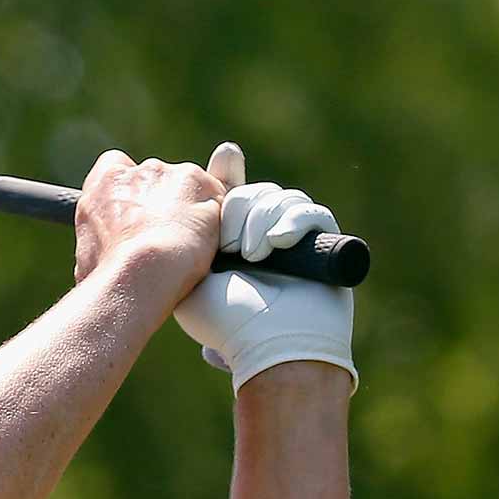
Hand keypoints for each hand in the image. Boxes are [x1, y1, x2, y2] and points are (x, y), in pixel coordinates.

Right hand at [73, 150, 224, 290]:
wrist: (140, 273)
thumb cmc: (108, 276)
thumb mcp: (90, 256)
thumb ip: (101, 241)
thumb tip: (104, 258)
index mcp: (103, 185)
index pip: (115, 165)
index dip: (129, 186)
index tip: (135, 209)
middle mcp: (137, 172)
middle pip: (156, 177)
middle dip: (162, 201)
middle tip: (165, 237)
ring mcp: (172, 174)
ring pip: (188, 186)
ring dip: (190, 209)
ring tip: (187, 247)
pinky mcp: (203, 184)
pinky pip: (216, 197)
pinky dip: (214, 217)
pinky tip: (207, 245)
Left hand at [173, 143, 356, 393]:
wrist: (270, 343)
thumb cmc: (224, 320)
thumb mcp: (188, 277)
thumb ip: (179, 242)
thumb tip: (175, 211)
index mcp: (229, 243)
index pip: (230, 196)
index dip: (228, 174)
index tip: (226, 155)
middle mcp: (261, 237)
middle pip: (252, 192)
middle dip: (239, 211)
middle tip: (231, 248)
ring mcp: (292, 240)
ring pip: (279, 197)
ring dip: (261, 222)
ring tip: (252, 256)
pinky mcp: (323, 243)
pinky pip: (312, 212)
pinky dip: (293, 222)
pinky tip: (277, 243)